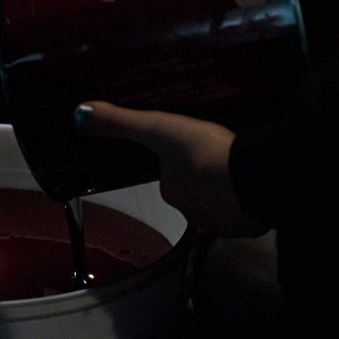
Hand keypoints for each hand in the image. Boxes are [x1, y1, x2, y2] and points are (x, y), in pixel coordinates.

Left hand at [75, 101, 268, 237]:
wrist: (253, 176)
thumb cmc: (202, 153)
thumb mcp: (159, 128)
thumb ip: (122, 122)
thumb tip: (80, 113)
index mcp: (172, 192)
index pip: (173, 180)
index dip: (182, 166)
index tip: (195, 153)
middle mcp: (193, 213)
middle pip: (198, 193)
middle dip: (207, 179)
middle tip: (221, 157)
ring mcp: (223, 222)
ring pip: (222, 204)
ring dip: (229, 190)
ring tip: (241, 169)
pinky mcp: (250, 225)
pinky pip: (247, 212)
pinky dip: (250, 200)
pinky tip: (258, 184)